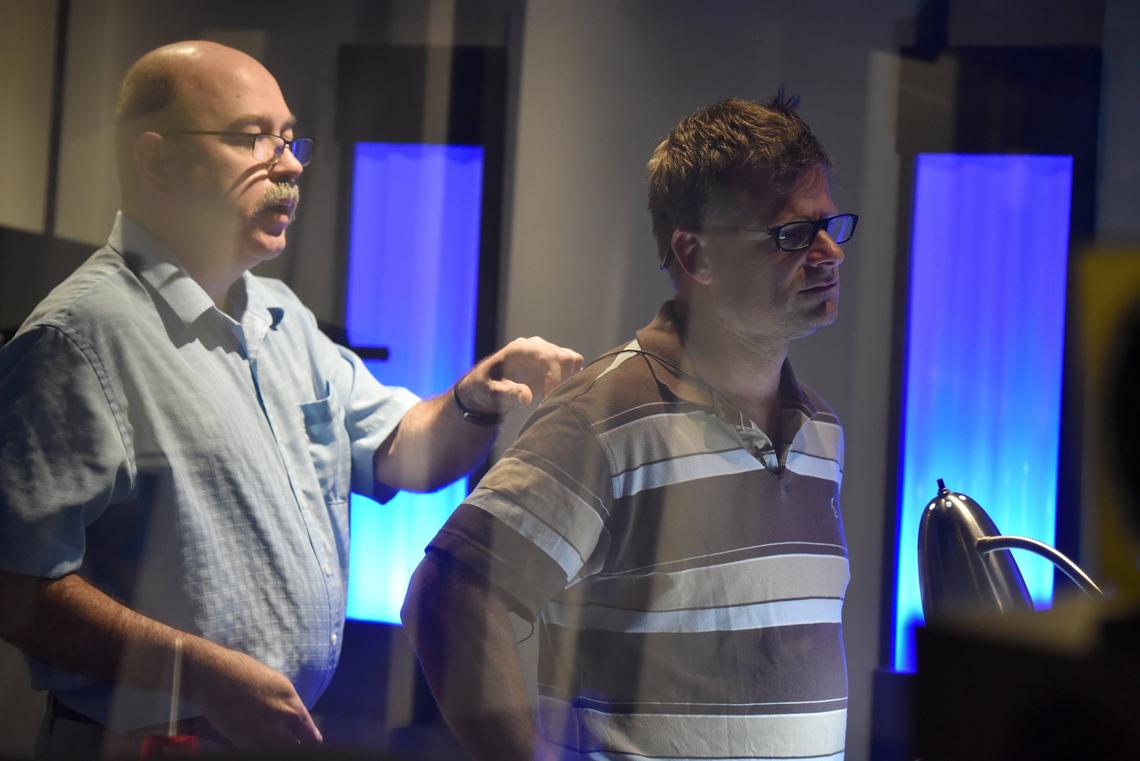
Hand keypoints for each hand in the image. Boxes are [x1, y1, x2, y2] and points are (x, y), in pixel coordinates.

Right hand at [187, 643, 322, 747]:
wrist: (213, 676)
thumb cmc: (244, 674)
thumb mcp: (277, 685)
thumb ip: (289, 706)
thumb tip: (296, 723)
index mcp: (291, 703)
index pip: (311, 736)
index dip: (311, 741)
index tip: (310, 743)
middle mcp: (278, 721)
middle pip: (296, 748)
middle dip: (296, 746)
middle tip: (292, 743)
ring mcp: (259, 734)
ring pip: (277, 750)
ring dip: (277, 746)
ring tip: (272, 738)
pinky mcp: (241, 742)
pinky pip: (257, 749)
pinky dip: (259, 746)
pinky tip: (255, 737)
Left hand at [456, 337, 582, 413]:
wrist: (488, 385)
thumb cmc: (486, 387)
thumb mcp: (490, 392)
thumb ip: (506, 394)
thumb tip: (526, 397)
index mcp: (520, 348)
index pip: (547, 356)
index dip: (554, 377)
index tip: (549, 397)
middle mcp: (536, 346)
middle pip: (564, 357)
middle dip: (563, 381)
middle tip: (553, 400)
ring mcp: (546, 352)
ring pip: (572, 360)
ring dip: (570, 380)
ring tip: (555, 397)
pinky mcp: (554, 361)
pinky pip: (573, 366)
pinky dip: (572, 379)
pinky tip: (559, 394)